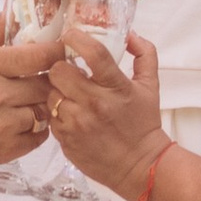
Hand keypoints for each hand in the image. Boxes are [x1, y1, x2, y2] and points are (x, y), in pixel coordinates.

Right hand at [0, 16, 60, 174]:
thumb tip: (15, 8)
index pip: (38, 56)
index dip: (56, 52)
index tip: (62, 50)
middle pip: (45, 84)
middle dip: (49, 80)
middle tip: (46, 77)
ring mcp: (1, 125)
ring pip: (45, 109)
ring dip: (42, 104)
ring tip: (30, 100)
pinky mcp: (6, 150)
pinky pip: (41, 134)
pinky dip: (37, 128)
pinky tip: (23, 120)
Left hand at [46, 27, 170, 200]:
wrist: (140, 166)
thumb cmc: (143, 124)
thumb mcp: (151, 86)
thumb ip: (144, 55)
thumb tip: (130, 34)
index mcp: (116, 88)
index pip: (93, 53)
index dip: (76, 38)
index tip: (70, 35)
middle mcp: (94, 104)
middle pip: (58, 71)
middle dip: (60, 66)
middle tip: (68, 70)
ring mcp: (77, 124)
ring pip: (50, 93)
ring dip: (57, 90)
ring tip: (69, 93)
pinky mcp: (65, 140)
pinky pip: (50, 116)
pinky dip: (56, 111)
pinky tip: (69, 112)